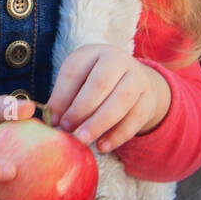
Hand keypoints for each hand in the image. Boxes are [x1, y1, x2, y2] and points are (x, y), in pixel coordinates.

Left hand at [45, 46, 171, 153]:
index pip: (74, 71)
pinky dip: (118, 135)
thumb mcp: (78, 81)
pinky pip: (135, 118)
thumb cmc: (95, 83)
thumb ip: (64, 98)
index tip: (53, 120)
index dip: (61, 96)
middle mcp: (117, 60)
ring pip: (121, 100)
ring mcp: (137, 78)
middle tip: (67, 129)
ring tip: (82, 139)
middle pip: (100, 83)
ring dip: (99, 123)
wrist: (134, 81)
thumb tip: (52, 120)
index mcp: (92, 53)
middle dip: (81, 109)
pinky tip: (102, 146)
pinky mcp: (149, 99)